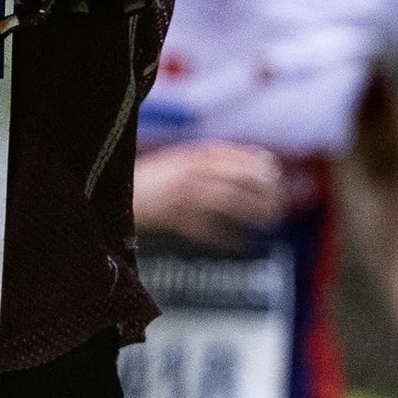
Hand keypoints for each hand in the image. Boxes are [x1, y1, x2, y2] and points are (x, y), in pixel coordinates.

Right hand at [134, 139, 292, 245]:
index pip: (241, 158)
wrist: (117, 192)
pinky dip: (227, 238)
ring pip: (228, 201)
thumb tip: (262, 161)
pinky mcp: (173, 217)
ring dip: (252, 212)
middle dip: (265, 193)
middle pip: (239, 179)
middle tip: (280, 206)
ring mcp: (181, 194)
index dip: (265, 171)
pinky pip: (206, 229)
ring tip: (270, 221)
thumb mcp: (187, 158)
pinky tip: (242, 243)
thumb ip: (217, 159)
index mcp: (196, 154)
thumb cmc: (157, 178)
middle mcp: (191, 171)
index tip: (278, 182)